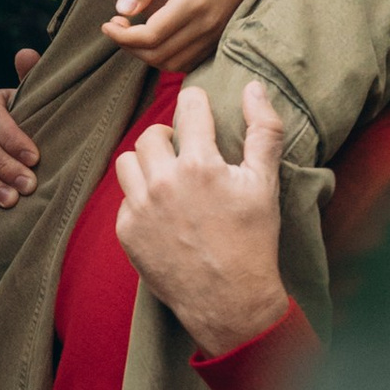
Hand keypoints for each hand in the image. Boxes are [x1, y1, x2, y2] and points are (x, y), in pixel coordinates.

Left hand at [102, 0, 313, 74]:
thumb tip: (121, 10)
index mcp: (193, 3)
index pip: (150, 37)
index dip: (122, 37)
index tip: (106, 24)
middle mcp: (207, 25)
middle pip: (159, 56)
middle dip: (129, 47)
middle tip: (116, 25)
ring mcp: (216, 34)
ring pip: (174, 64)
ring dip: (147, 55)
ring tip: (132, 31)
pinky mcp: (220, 36)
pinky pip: (190, 60)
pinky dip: (167, 57)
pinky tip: (156, 37)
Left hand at [114, 78, 292, 358]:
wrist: (230, 301)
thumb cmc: (254, 240)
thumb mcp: (265, 183)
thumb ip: (264, 130)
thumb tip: (254, 87)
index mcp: (200, 164)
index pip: (188, 106)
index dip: (198, 105)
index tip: (202, 114)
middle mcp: (164, 182)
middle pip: (153, 134)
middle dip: (171, 138)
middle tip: (188, 155)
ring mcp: (141, 208)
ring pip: (128, 161)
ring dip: (148, 164)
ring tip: (169, 179)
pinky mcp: (127, 232)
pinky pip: (124, 198)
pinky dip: (140, 199)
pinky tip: (164, 214)